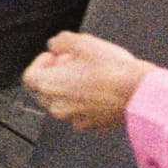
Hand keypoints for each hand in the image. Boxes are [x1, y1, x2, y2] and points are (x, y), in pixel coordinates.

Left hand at [22, 32, 154, 131]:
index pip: (29, 77)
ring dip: (70, 89)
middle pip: (44, 91)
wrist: (138, 92)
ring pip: (63, 103)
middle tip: (74, 63)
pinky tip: (101, 90)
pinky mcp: (92, 126)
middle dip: (55, 75)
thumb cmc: (109, 67)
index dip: (40, 63)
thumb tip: (55, 46)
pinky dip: (85, 102)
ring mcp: (75, 120)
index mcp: (49, 87)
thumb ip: (60, 41)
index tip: (57, 56)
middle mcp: (57, 107)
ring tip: (89, 75)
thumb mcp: (81, 42)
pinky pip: (81, 113)